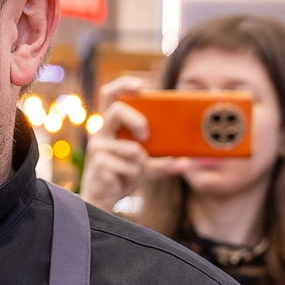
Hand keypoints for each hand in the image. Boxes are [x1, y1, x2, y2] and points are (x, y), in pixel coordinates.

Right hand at [81, 76, 169, 210]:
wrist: (103, 200)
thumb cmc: (123, 175)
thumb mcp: (146, 167)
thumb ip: (165, 163)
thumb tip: (188, 163)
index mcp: (111, 125)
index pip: (110, 94)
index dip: (123, 85)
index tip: (141, 85)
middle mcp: (101, 132)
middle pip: (116, 111)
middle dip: (136, 120)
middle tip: (146, 134)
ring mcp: (97, 147)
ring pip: (131, 148)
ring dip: (140, 163)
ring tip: (133, 170)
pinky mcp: (98, 163)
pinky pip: (128, 166)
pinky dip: (133, 175)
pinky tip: (122, 180)